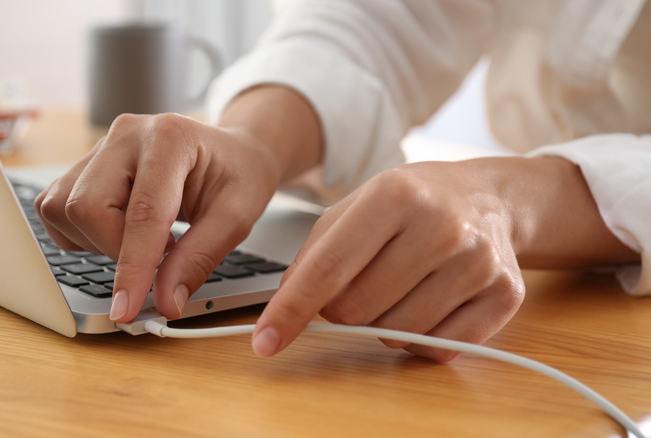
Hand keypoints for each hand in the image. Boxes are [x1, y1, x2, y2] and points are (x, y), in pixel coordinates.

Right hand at [34, 85, 322, 322]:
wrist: (231, 152)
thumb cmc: (237, 175)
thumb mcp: (236, 218)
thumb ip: (199, 259)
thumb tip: (165, 301)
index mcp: (170, 139)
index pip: (141, 213)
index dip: (133, 267)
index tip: (127, 309)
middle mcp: (127, 135)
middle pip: (87, 207)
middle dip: (116, 251)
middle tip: (158, 257)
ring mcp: (101, 147)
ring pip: (64, 209)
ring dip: (98, 242)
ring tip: (142, 239)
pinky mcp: (84, 165)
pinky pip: (58, 209)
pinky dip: (84, 234)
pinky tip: (120, 230)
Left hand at [251, 156, 636, 361]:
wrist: (490, 198)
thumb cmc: (412, 203)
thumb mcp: (355, 206)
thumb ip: (315, 252)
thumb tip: (286, 305)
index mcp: (395, 195)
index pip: (329, 269)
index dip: (292, 310)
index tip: (266, 340)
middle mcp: (441, 226)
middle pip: (356, 310)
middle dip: (343, 309)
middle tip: (362, 282)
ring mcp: (478, 262)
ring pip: (395, 335)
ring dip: (382, 323)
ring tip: (400, 286)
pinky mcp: (504, 294)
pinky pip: (437, 349)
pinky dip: (420, 338)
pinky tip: (430, 301)